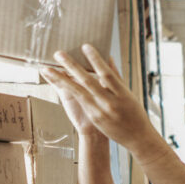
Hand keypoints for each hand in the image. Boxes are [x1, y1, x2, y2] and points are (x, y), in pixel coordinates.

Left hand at [44, 45, 159, 159]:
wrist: (136, 137)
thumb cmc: (135, 113)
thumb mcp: (129, 94)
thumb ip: (116, 76)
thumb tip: (108, 57)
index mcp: (123, 94)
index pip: (107, 74)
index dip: (96, 60)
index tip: (85, 46)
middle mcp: (110, 102)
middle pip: (88, 81)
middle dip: (72, 66)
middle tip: (59, 53)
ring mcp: (100, 111)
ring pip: (78, 91)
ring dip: (61, 78)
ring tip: (47, 68)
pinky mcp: (93, 116)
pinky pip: (78, 99)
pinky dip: (66, 88)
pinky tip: (56, 81)